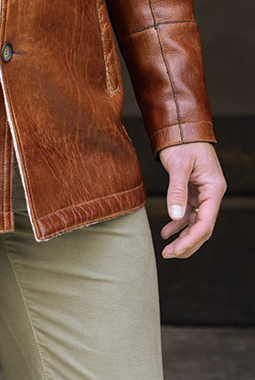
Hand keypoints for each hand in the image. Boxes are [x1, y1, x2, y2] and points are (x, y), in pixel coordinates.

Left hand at [158, 142, 225, 258]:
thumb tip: (174, 217)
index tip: (176, 250)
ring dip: (182, 236)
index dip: (192, 239)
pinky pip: (188, 213)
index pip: (206, 222)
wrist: (180, 126)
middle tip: (169, 254)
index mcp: (213, 189)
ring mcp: (203, 193)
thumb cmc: (182, 142)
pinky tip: (166, 232)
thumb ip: (177, 191)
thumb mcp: (178, 165)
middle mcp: (211, 193)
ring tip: (167, 249)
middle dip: (187, 243)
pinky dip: (178, 223)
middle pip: (203, 227)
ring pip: (195, 222)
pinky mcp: (193, 190)